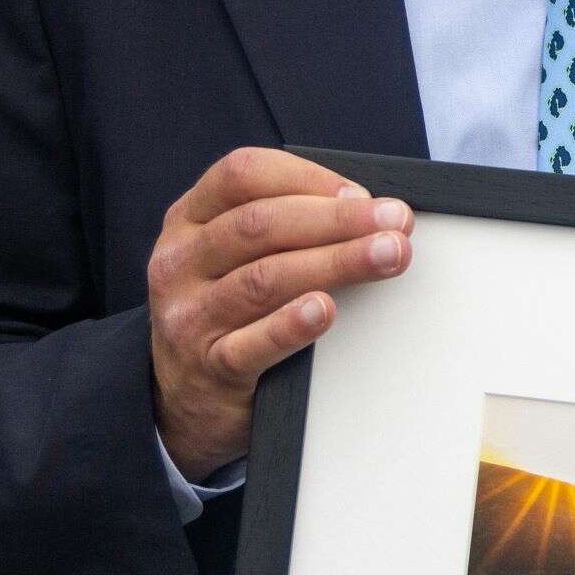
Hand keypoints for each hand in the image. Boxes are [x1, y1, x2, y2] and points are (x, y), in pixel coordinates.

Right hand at [148, 149, 412, 476]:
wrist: (181, 399)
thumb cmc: (225, 312)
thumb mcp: (230, 256)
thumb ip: (281, 227)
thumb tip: (366, 208)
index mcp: (187, 220)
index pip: (243, 174)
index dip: (307, 178)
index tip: (362, 194)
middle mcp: (180, 261)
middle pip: (260, 224)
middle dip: (336, 219)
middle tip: (394, 222)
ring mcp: (189, 315)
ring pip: (265, 278)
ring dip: (335, 262)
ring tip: (387, 255)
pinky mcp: (208, 367)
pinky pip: (252, 343)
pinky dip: (292, 324)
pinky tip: (326, 310)